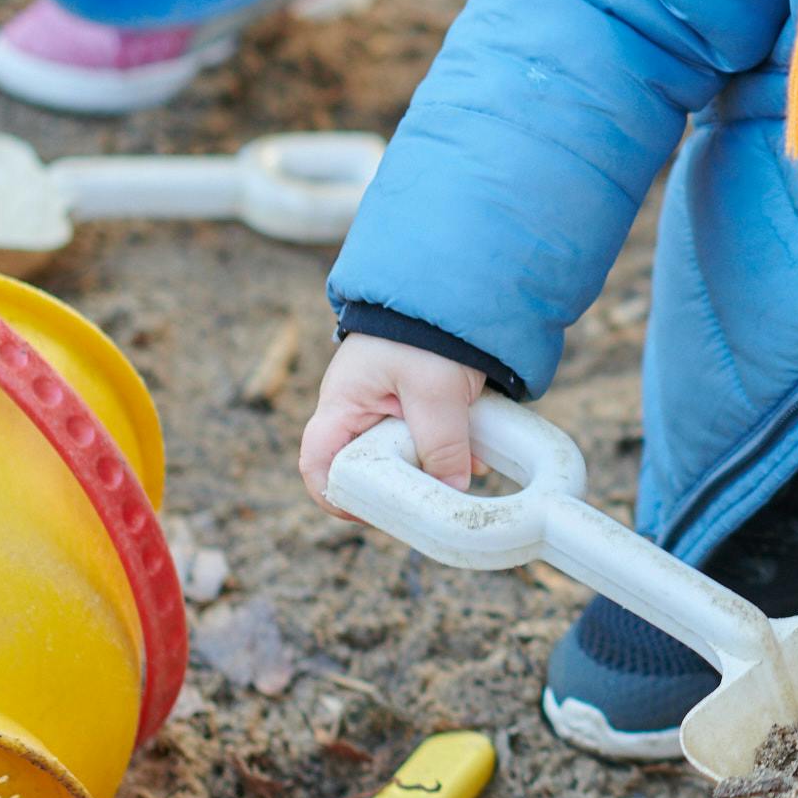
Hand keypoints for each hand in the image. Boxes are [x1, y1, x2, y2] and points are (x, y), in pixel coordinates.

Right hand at [297, 334, 486, 512]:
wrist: (457, 284)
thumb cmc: (427, 331)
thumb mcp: (435, 391)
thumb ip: (442, 443)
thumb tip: (453, 491)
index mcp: (343, 405)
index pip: (317, 464)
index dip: (336, 497)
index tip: (373, 513)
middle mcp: (359, 409)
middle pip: (366, 467)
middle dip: (401, 486)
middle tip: (435, 496)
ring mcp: (389, 405)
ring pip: (404, 455)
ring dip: (434, 466)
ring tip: (468, 467)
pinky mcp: (419, 401)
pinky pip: (430, 437)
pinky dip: (452, 447)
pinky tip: (480, 451)